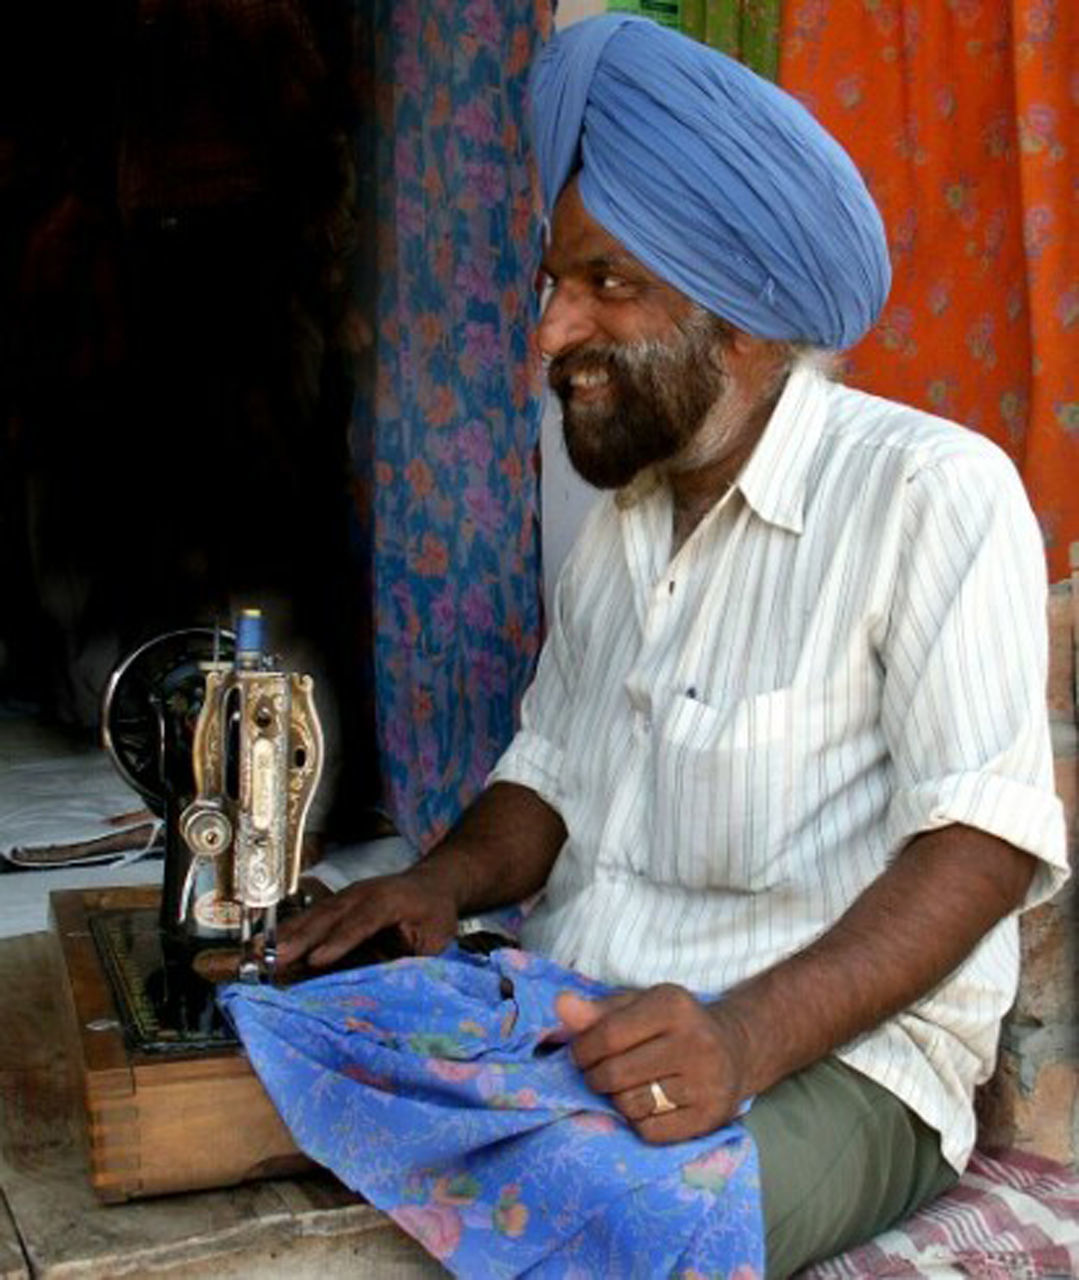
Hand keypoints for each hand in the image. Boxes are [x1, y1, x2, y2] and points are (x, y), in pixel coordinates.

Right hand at [275, 869, 457, 969]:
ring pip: (314, 916)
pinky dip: (287, 931)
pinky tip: (266, 944)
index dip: (340, 940)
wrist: (431, 883)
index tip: (317, 960)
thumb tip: (389, 989)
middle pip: (330, 916)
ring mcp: (347, 896)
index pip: (364, 921)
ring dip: (286, 935)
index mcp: (392, 901)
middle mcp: (364, 894)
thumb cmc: (435, 915)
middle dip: (301, 938)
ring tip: (259, 952)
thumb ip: (415, 961)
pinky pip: (310, 917)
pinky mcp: (335, 903)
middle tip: (275, 959)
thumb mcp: (438, 940)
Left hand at [556, 984, 748, 1143]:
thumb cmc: (673, 1025)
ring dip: (618, 1101)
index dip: (582, 1051)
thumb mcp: (638, 1005)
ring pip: (631, 1105)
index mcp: (672, 1005)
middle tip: (600, 1074)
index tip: (581, 1055)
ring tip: (628, 1087)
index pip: (607, 1036)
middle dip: (595, 1078)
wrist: (735, 1049)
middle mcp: (695, 1042)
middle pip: (616, 1074)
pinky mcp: (710, 1116)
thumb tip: (561, 1005)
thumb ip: (597, 1010)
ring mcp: (706, 1082)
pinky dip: (639, 1122)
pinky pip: (650, 1131)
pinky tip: (649, 1105)